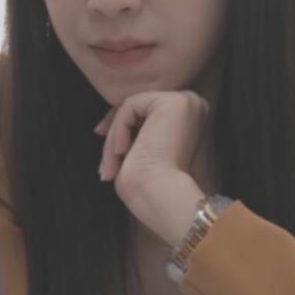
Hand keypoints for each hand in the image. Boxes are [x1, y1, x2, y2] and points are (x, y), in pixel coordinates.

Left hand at [95, 91, 209, 245]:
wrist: (160, 194)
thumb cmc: (151, 181)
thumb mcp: (144, 147)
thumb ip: (138, 128)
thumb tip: (107, 122)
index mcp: (190, 115)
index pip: (146, 111)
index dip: (122, 124)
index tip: (101, 138)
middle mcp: (193, 103)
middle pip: (138, 106)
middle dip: (115, 129)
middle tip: (104, 157)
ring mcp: (186, 100)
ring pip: (131, 107)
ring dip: (114, 135)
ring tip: (111, 164)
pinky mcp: (172, 101)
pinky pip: (130, 106)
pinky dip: (119, 129)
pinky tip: (121, 151)